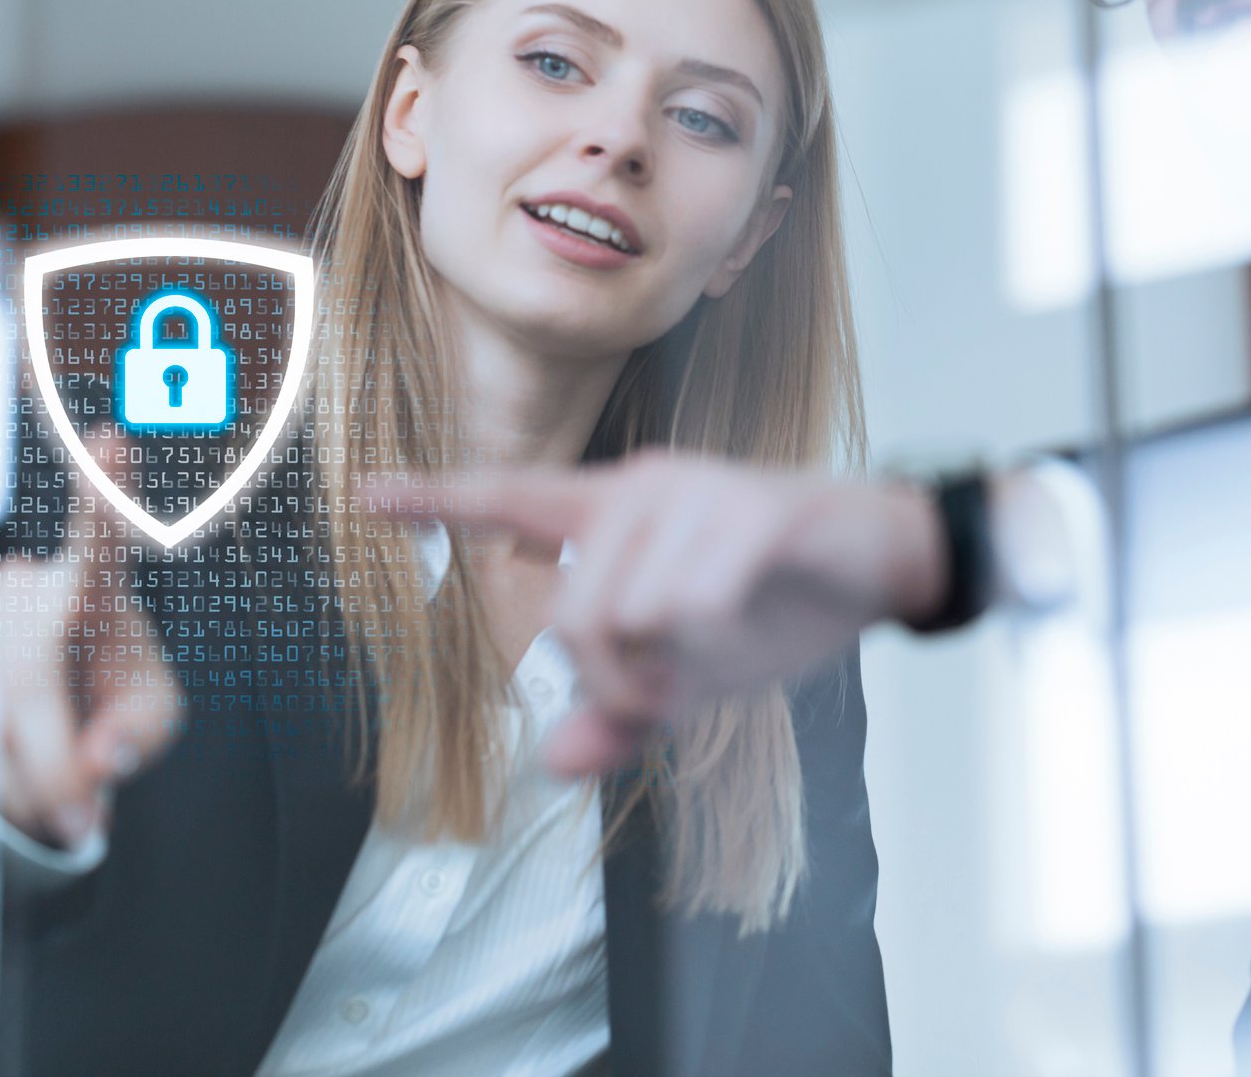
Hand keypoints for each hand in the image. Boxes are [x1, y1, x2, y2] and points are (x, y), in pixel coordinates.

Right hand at [0, 432, 180, 849]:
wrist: (54, 712)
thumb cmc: (118, 699)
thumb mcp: (153, 717)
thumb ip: (144, 736)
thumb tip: (100, 760)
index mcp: (98, 588)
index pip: (104, 539)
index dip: (105, 492)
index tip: (111, 437)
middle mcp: (26, 591)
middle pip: (30, 684)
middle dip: (56, 767)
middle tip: (88, 818)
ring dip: (27, 783)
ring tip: (58, 782)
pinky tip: (13, 760)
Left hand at [366, 451, 945, 777]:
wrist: (885, 563)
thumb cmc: (778, 604)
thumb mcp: (692, 673)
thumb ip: (621, 712)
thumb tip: (552, 761)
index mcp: (616, 514)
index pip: (509, 499)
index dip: (435, 499)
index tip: (364, 495)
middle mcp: (642, 488)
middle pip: (575, 616)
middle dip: (617, 683)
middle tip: (667, 694)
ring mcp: (695, 493)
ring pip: (629, 615)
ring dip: (672, 666)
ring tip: (717, 650)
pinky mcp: (751, 510)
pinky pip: (690, 606)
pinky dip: (713, 643)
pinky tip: (750, 620)